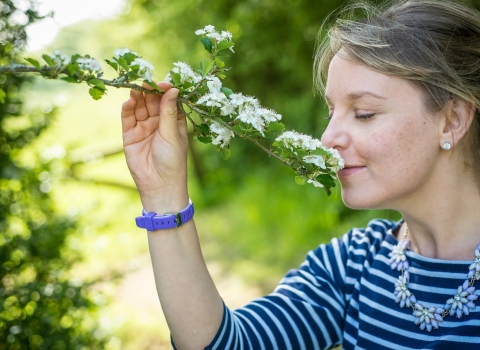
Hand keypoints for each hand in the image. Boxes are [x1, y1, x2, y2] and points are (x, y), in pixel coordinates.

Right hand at [121, 81, 188, 211]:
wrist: (159, 185)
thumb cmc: (173, 160)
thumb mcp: (173, 134)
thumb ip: (169, 112)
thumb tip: (173, 90)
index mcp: (174, 121)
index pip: (169, 100)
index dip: (165, 91)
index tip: (162, 83)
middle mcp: (159, 122)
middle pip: (152, 101)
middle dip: (150, 91)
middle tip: (146, 82)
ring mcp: (144, 127)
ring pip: (139, 107)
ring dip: (138, 97)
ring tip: (136, 89)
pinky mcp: (130, 134)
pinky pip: (128, 118)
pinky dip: (128, 109)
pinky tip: (129, 102)